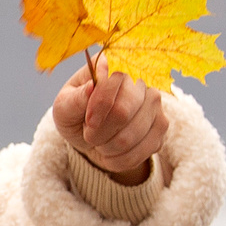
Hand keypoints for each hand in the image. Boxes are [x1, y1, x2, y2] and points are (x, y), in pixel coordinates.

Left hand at [52, 61, 167, 183]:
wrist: (92, 134)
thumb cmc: (76, 114)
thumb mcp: (64, 107)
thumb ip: (74, 98)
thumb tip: (91, 87)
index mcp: (113, 65)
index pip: (113, 83)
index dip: (98, 107)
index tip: (87, 123)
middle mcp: (139, 79)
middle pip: (123, 112)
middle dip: (100, 132)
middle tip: (89, 136)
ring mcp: (154, 102)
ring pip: (132, 135)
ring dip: (108, 148)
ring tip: (100, 144)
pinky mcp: (161, 124)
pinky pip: (144, 150)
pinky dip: (121, 160)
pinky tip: (111, 154)